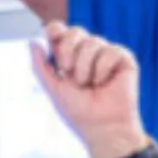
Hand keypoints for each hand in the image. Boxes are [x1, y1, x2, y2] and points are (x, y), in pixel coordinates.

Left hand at [32, 22, 143, 155]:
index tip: (51, 35)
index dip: (55, 29)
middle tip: (68, 72)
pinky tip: (105, 82)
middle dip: (67, 50)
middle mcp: (88, 53)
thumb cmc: (79, 112)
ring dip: (85, 67)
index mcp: (69, 57)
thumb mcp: (53, 89)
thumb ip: (40, 66)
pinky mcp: (124, 59)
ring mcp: (106, 55)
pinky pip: (110, 50)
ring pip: (92, 41)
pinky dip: (103, 68)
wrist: (102, 127)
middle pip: (75, 31)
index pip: (60, 31)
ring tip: (89, 85)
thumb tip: (33, 42)